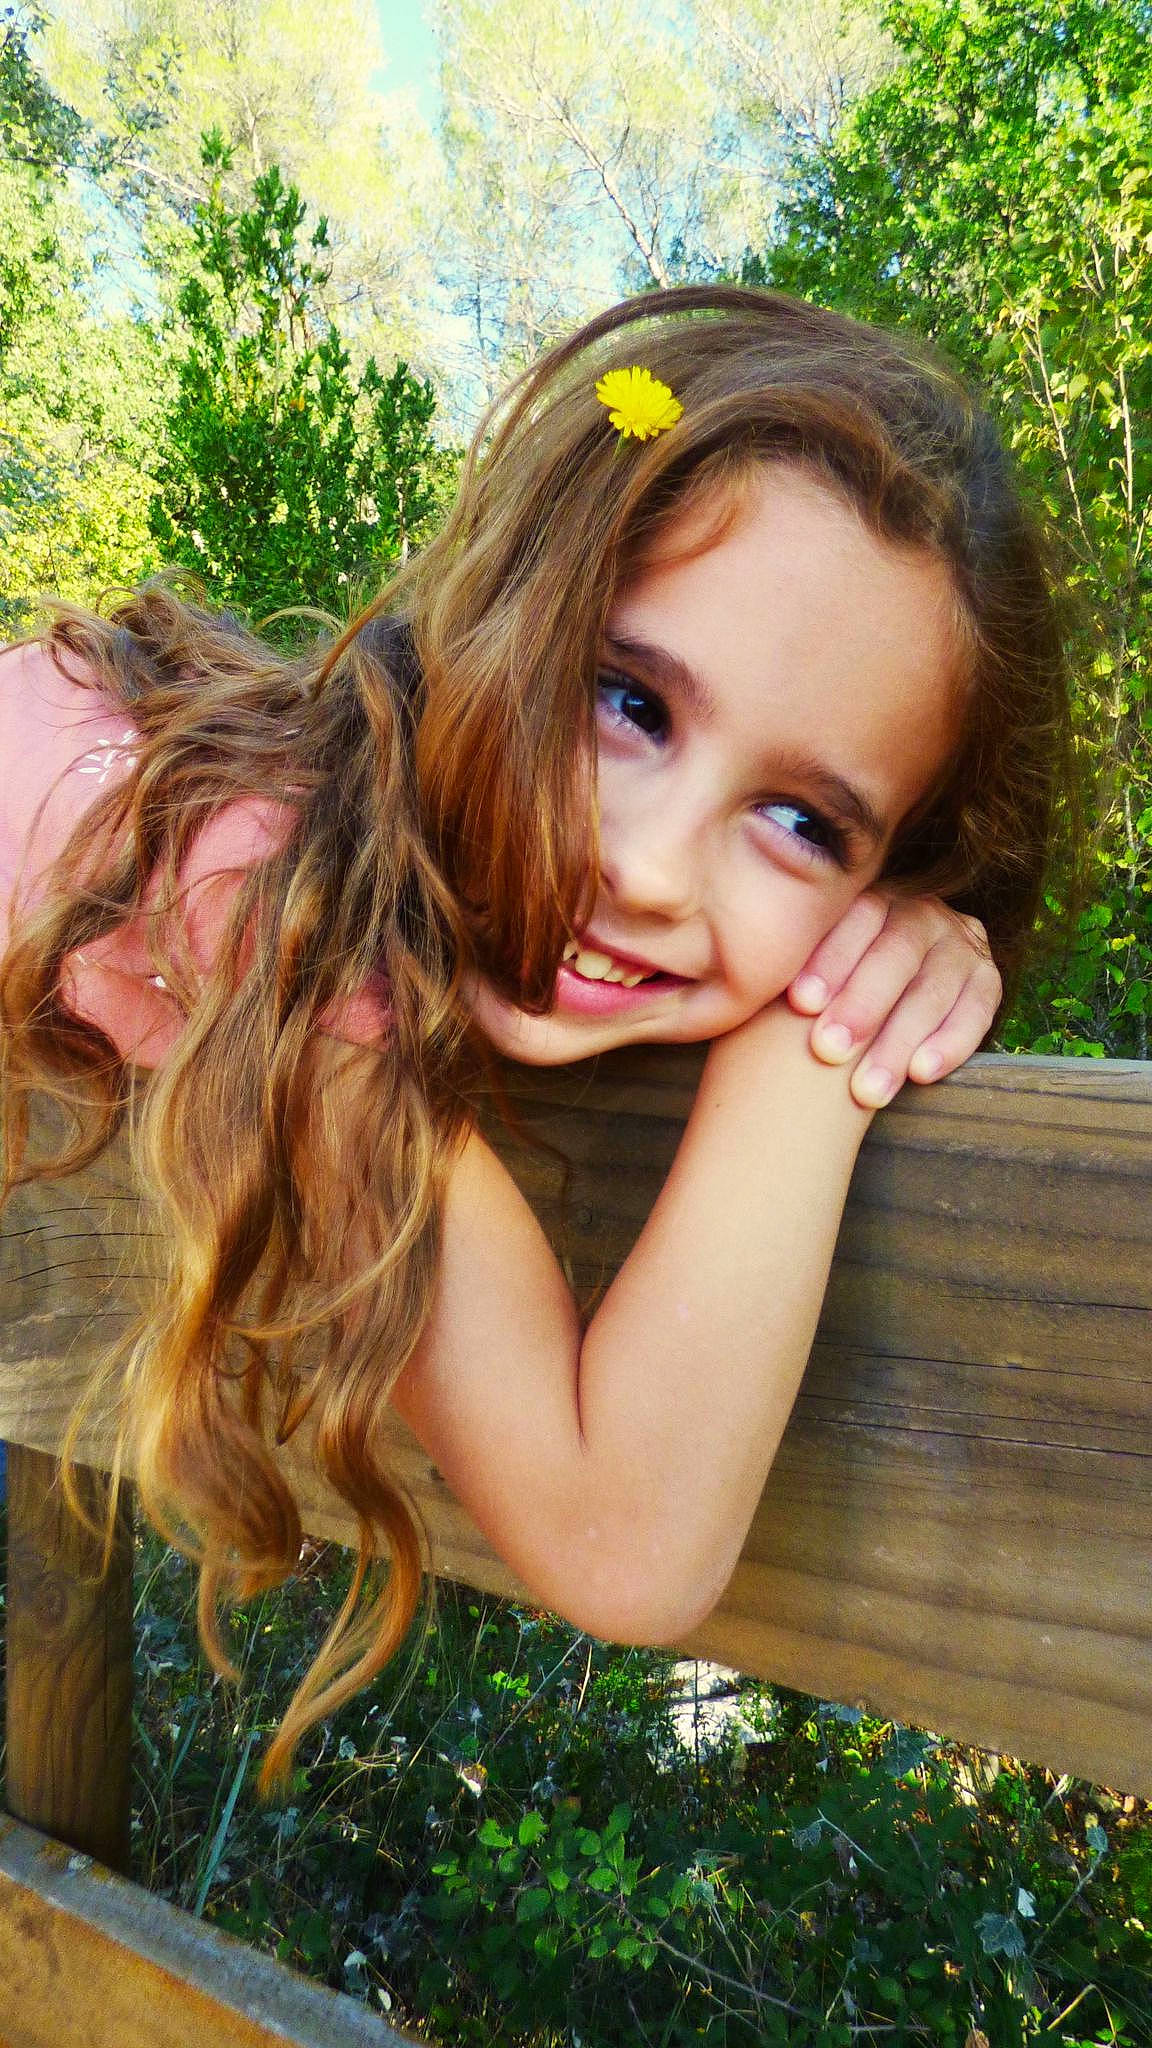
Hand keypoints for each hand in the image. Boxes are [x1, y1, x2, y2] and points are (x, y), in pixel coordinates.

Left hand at [787, 891, 1001, 1109]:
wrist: (869, 1018)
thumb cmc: (818, 1001)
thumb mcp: (805, 974)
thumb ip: (786, 965)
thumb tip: (727, 971)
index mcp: (872, 898)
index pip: (855, 919)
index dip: (829, 961)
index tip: (798, 1004)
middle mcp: (921, 912)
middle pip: (895, 953)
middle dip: (861, 1004)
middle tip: (828, 1051)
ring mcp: (959, 943)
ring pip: (933, 988)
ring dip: (900, 1039)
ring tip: (866, 1089)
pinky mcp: (986, 979)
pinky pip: (977, 1009)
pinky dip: (951, 1042)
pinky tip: (921, 1074)